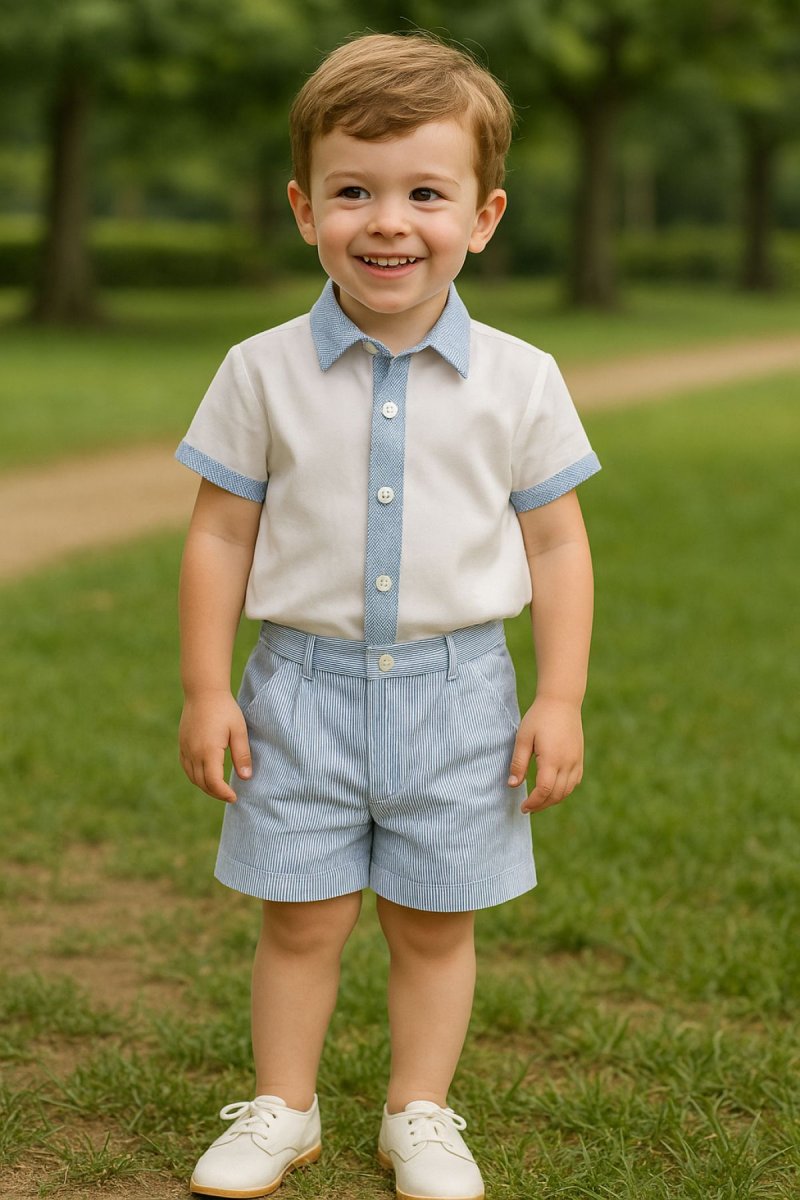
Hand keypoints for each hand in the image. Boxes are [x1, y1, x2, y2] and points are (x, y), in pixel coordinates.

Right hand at [179, 689, 251, 802]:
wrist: (203, 692)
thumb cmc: (225, 709)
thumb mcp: (239, 730)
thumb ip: (242, 755)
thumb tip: (246, 777)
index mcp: (208, 751)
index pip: (213, 782)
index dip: (223, 793)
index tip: (234, 797)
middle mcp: (193, 753)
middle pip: (202, 783)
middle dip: (216, 793)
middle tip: (230, 795)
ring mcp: (185, 749)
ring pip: (192, 777)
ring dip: (205, 786)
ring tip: (219, 788)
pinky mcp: (182, 744)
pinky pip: (186, 767)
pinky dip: (195, 776)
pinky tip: (205, 776)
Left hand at [507, 696, 583, 812]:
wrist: (561, 701)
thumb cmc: (539, 717)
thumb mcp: (523, 738)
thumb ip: (518, 763)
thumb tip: (513, 785)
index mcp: (552, 759)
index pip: (544, 791)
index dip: (533, 803)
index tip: (523, 807)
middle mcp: (567, 763)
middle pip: (557, 795)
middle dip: (542, 805)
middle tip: (528, 808)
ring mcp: (576, 761)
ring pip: (567, 791)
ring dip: (553, 800)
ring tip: (539, 801)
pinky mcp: (579, 757)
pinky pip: (574, 781)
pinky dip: (564, 791)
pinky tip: (554, 790)